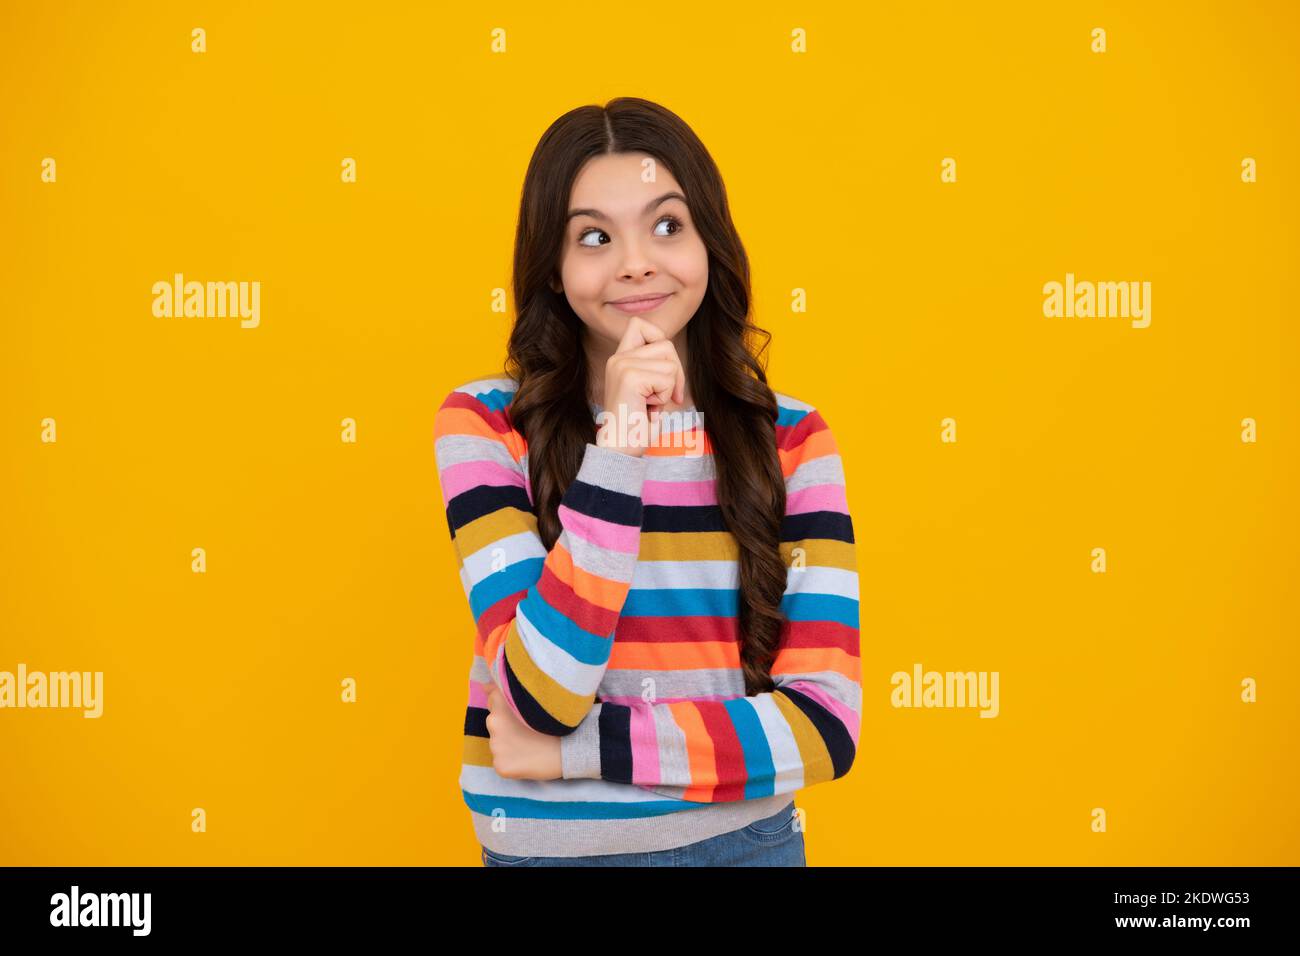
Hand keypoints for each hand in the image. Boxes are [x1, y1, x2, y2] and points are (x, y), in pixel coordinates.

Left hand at [484, 683, 563, 780]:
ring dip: (510, 743)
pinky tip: (529, 759)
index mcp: (501, 704)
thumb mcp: (535, 698)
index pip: (493, 700)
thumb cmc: (558, 720)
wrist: (572, 748)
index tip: (519, 712)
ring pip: (499, 743)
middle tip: (530, 729)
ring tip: (532, 744)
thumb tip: (485, 687)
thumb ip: (507, 692)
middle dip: (507, 725)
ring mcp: (496, 747)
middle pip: (496, 722)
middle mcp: (493, 724)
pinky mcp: (501, 766)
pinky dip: (513, 761)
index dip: (506, 705)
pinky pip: (503, 761)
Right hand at [597, 316, 685, 456]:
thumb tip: (674, 359)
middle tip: (666, 396)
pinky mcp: (631, 377)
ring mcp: (622, 365)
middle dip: (675, 371)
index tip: (662, 369)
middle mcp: (618, 358)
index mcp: (619, 358)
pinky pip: (667, 379)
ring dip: (669, 388)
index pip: (640, 324)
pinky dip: (665, 397)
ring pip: (670, 363)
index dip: (659, 339)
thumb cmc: (637, 425)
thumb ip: (654, 368)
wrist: (619, 450)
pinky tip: (649, 409)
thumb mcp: (647, 390)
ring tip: (652, 404)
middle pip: (665, 343)